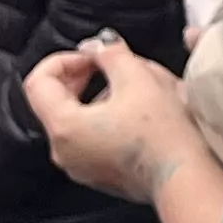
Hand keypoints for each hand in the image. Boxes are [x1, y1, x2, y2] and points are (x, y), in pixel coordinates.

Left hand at [23, 33, 200, 200]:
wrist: (183, 176)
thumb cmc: (162, 133)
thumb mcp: (138, 78)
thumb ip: (110, 53)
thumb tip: (95, 46)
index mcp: (64, 126)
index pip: (38, 82)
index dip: (64, 59)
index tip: (93, 55)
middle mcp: (63, 151)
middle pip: (55, 101)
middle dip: (81, 76)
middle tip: (110, 65)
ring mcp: (78, 166)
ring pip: (75, 120)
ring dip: (97, 97)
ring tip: (134, 90)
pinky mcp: (97, 175)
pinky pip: (89, 140)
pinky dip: (105, 121)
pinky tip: (137, 115)